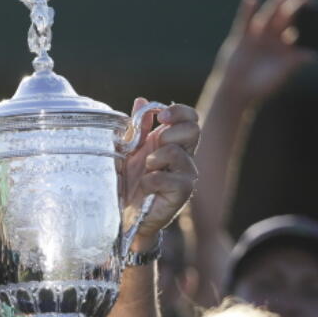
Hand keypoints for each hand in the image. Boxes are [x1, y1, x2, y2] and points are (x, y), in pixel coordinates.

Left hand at [121, 101, 199, 245]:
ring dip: (154, 159)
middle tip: (153, 147)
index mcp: (172, 142)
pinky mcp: (181, 193)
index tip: (161, 116)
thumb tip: (141, 101)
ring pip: (177, 152)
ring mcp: (185, 175)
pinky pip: (166, 178)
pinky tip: (144, 188)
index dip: (179, 111)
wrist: (123, 215)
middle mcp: (184, 156)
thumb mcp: (127, 151)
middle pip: (194, 129)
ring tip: (145, 171)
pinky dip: (149, 181)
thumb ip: (136, 128)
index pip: (190, 117)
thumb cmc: (127, 183)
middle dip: (169, 133)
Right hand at [215, 0, 314, 105]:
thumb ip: (293, 64)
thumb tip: (312, 55)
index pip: (299, 30)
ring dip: (274, 5)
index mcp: (286, 47)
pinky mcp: (241, 36)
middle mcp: (273, 38)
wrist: (235, 92)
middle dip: (293, 9)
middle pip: (285, 19)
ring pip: (268, 17)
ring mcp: (257, 36)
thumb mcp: (279, 76)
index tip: (315, 11)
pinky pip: (245, 20)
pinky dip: (247, 9)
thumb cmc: (259, 87)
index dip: (306, 20)